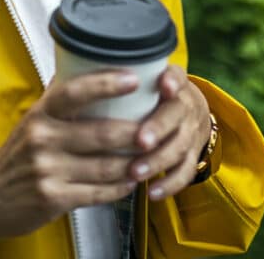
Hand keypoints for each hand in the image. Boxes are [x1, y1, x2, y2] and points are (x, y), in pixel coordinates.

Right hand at [0, 70, 141, 253]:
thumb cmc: (17, 155)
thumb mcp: (32, 120)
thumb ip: (59, 99)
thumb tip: (87, 66)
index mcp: (40, 114)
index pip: (75, 91)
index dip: (106, 83)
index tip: (133, 79)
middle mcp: (42, 139)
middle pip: (102, 133)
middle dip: (137, 133)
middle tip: (158, 129)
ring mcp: (47, 170)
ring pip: (106, 166)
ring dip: (134, 163)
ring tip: (151, 157)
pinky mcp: (53, 199)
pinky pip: (98, 193)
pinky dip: (120, 188)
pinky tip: (130, 181)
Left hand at [127, 65, 210, 200]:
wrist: (186, 111)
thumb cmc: (150, 95)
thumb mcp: (141, 80)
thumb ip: (114, 76)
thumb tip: (70, 71)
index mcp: (171, 81)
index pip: (176, 76)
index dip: (172, 81)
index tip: (164, 86)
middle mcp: (184, 104)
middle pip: (177, 114)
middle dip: (158, 127)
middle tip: (140, 140)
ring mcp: (191, 131)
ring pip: (180, 146)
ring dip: (158, 160)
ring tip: (135, 172)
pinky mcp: (192, 154)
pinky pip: (185, 171)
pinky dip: (169, 183)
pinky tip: (152, 192)